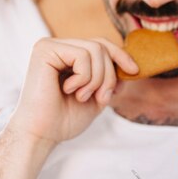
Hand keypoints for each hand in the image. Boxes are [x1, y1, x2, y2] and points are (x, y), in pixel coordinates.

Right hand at [9, 37, 137, 145]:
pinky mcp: (44, 50)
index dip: (120, 55)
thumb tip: (130, 66)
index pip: (101, 44)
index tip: (134, 71)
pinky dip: (83, 78)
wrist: (42, 134)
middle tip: (101, 98)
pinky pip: (82, 56)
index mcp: (68, 57)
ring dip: (96, 79)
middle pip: (101, 46)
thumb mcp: (96, 98)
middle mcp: (59, 47)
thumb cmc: (64, 120)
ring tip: (81, 96)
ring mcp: (50, 46)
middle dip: (109, 76)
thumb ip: (110, 81)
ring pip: (95, 50)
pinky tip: (68, 90)